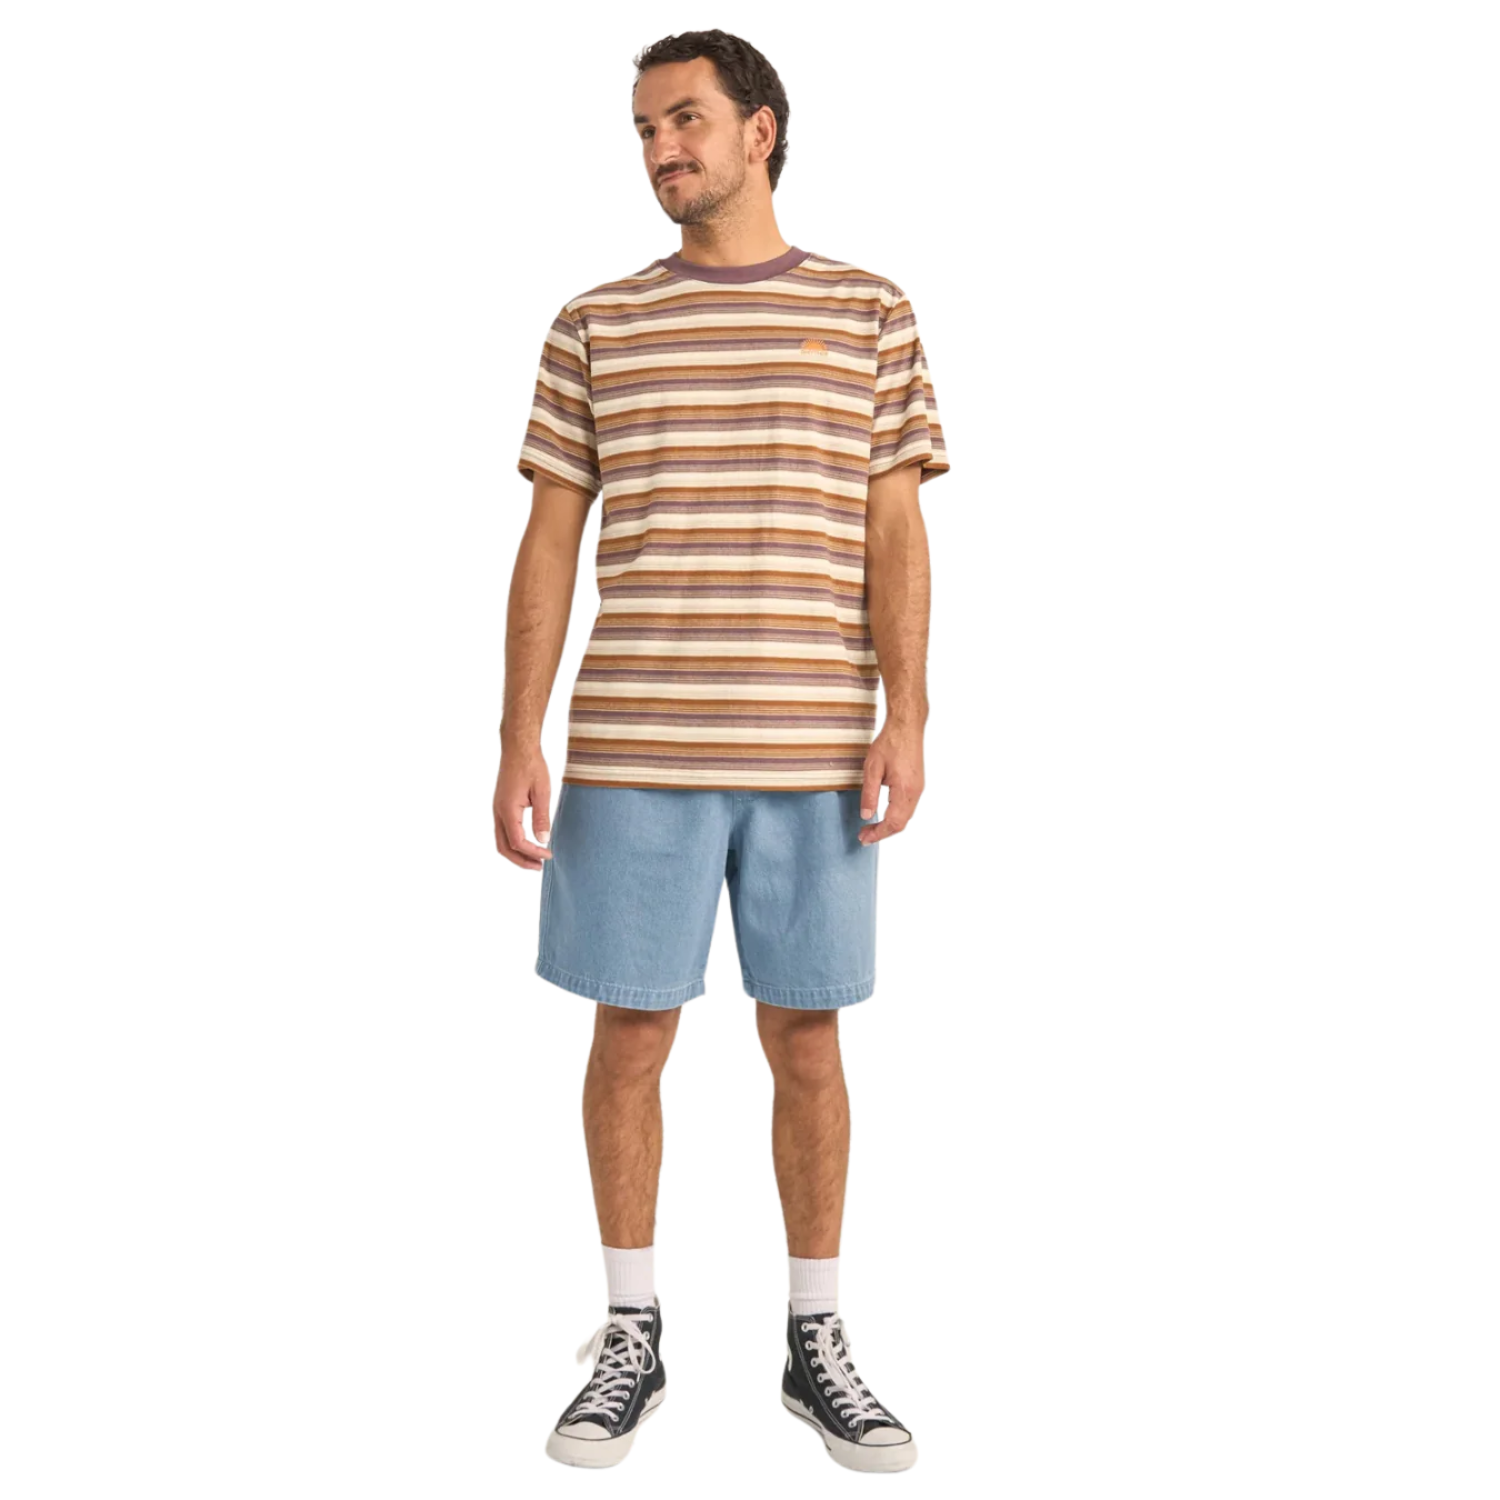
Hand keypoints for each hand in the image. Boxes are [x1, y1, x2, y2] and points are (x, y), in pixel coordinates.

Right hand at [493, 744, 553, 869]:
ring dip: (517, 853)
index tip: (549, 856)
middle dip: (521, 860)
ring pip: (501, 840)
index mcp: (507, 810)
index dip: (533, 852)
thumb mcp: (542, 791)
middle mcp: (498, 811)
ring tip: (535, 859)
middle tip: (539, 867)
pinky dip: (513, 842)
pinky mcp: (500, 805)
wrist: (518, 747)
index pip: (518, 842)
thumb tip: (543, 840)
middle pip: (504, 847)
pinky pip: (503, 830)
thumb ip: (541, 817)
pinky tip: (528, 842)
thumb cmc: (531, 765)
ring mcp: (497, 809)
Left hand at [858, 720, 923, 844]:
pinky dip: (896, 816)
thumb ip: (869, 794)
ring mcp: (918, 788)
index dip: (878, 834)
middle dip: (882, 833)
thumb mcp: (872, 768)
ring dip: (889, 826)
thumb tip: (866, 815)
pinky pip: (908, 807)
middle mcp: (915, 792)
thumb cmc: (890, 743)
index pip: (893, 822)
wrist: (907, 726)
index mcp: (905, 790)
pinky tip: (884, 815)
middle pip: (901, 823)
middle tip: (864, 837)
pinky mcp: (917, 783)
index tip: (864, 838)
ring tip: (871, 828)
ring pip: (906, 817)